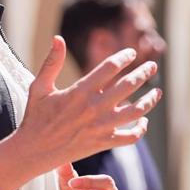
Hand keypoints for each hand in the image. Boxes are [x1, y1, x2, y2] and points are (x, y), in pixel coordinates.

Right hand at [0, 36, 161, 189]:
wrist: (33, 151)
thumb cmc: (35, 117)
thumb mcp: (39, 87)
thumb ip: (52, 62)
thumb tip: (58, 38)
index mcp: (80, 91)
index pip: (110, 67)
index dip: (124, 57)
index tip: (132, 53)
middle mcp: (94, 107)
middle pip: (128, 85)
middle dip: (143, 73)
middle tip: (152, 66)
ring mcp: (101, 126)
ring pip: (135, 111)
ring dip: (149, 100)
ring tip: (156, 92)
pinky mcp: (103, 143)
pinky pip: (130, 137)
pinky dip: (140, 129)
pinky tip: (143, 120)